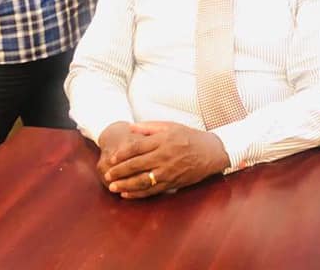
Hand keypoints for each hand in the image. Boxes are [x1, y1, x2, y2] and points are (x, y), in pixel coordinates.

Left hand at [103, 121, 229, 198]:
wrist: (211, 152)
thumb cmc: (190, 137)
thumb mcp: (171, 126)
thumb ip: (149, 127)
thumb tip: (130, 127)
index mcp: (163, 140)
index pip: (137, 147)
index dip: (123, 154)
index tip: (112, 158)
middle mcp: (165, 156)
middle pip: (137, 164)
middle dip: (119, 171)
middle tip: (107, 175)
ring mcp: (169, 171)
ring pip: (142, 180)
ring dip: (125, 185)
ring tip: (113, 187)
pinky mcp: (173, 183)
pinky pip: (152, 190)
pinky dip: (138, 194)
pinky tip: (128, 195)